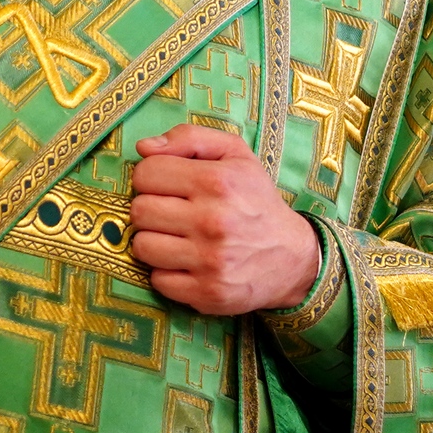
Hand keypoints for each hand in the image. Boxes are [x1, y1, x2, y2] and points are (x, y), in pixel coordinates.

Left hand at [130, 124, 320, 312]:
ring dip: (153, 241)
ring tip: (175, 237)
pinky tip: (186, 262)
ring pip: (142, 247)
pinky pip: (158, 281)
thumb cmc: (256, 199)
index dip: (150, 177)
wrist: (292, 256)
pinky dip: (166, 272)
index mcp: (216, 181)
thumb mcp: (234, 154)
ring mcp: (209, 261)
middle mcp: (212, 221)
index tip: (166, 185)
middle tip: (169, 212)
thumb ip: (188, 138)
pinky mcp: (207, 293)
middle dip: (149, 208)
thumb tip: (143, 148)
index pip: (146, 173)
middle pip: (139, 211)